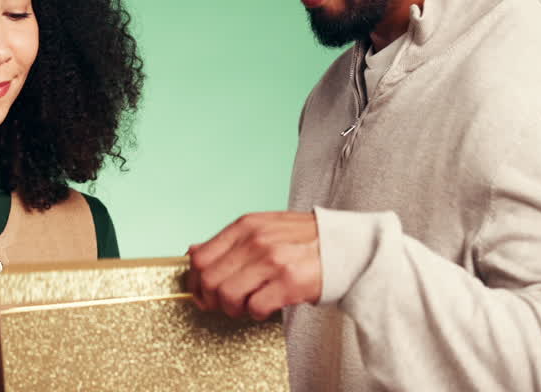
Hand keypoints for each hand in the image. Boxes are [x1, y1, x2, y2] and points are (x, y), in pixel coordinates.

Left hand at [185, 211, 321, 320]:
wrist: (348, 246)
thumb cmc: (304, 240)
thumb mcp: (263, 227)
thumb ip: (229, 240)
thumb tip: (192, 252)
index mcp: (245, 226)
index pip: (200, 258)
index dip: (195, 281)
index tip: (202, 293)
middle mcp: (255, 240)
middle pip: (209, 280)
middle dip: (211, 300)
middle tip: (224, 305)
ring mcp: (272, 261)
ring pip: (227, 296)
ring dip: (233, 309)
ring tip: (246, 306)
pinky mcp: (289, 283)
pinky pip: (255, 308)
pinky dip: (256, 314)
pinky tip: (265, 308)